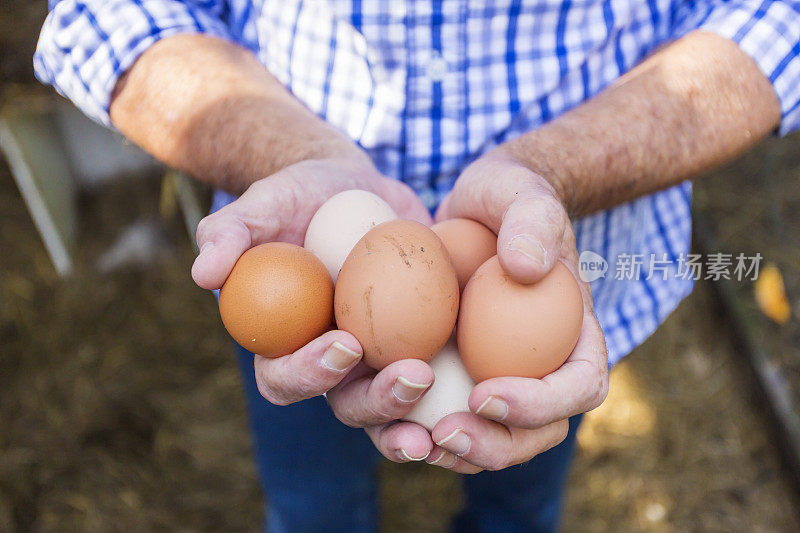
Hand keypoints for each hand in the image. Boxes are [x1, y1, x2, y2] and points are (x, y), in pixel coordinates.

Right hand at [192, 156, 442, 463]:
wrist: (356, 189)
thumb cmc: (300, 195)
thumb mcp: (265, 202)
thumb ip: (232, 232)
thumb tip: (203, 275)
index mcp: (284, 344)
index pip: (285, 376)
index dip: (309, 372)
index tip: (345, 343)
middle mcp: (329, 365)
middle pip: (347, 406)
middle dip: (378, 403)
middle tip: (414, 376)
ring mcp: (377, 362)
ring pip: (394, 407)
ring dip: (422, 412)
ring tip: (459, 401)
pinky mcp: (418, 348)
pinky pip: (439, 382)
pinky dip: (461, 392)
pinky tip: (492, 386)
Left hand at [424, 147, 608, 472]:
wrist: (472, 209)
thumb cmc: (507, 198)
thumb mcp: (522, 194)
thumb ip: (532, 222)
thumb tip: (526, 269)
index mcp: (576, 337)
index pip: (579, 387)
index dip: (540, 404)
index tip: (485, 393)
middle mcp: (542, 370)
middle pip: (536, 433)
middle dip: (494, 446)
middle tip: (444, 432)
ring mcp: (500, 379)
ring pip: (489, 439)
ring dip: (452, 452)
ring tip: (411, 439)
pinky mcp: (456, 378)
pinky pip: (443, 418)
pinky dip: (418, 429)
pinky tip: (385, 423)